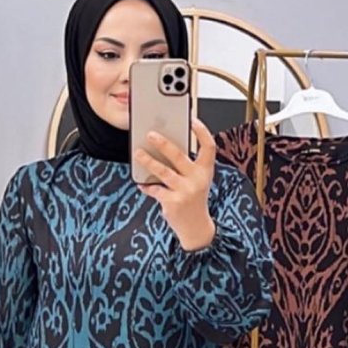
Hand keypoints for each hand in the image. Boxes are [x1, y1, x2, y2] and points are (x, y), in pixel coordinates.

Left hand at [135, 116, 216, 250]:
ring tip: (138, 153)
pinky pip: (155, 190)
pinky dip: (147, 187)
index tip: (192, 120)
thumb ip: (187, 166)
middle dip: (163, 144)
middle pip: (179, 156)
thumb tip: (163, 147)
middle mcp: (197, 179)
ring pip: (162, 171)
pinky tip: (142, 184)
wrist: (196, 228)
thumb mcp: (197, 180)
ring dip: (148, 161)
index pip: (208, 146)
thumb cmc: (194, 199)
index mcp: (205, 171)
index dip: (202, 131)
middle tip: (150, 134)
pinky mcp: (173, 202)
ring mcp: (185, 191)